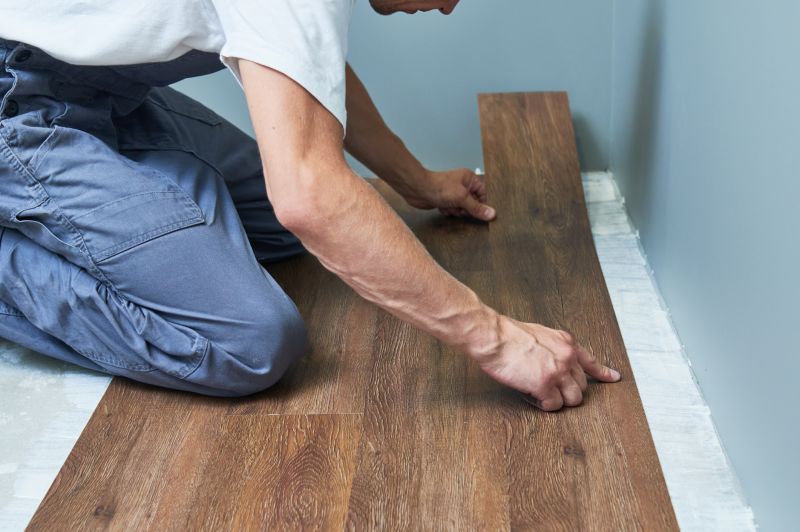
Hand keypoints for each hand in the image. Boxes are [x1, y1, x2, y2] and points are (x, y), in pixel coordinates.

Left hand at [402, 168, 496, 221]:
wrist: (418, 190)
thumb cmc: (438, 186)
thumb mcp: (462, 198)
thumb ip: (477, 207)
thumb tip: (491, 213)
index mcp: (470, 179)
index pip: (484, 194)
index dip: (483, 204)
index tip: (482, 213)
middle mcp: (463, 185)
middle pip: (474, 203)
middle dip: (466, 208)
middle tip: (460, 206)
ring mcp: (454, 193)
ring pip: (463, 209)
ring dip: (456, 211)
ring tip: (449, 205)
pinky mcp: (446, 201)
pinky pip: (453, 211)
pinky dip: (448, 211)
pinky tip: (442, 206)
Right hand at [473, 315, 621, 410]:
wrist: (494, 337)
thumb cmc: (508, 334)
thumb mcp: (540, 334)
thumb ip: (553, 348)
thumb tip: (552, 362)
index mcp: (566, 343)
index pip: (590, 361)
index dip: (603, 372)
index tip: (614, 378)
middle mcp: (567, 357)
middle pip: (582, 386)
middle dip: (568, 391)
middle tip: (550, 389)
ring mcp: (558, 372)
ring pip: (573, 399)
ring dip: (558, 400)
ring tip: (541, 394)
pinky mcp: (545, 386)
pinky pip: (553, 405)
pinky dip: (543, 405)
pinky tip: (533, 397)